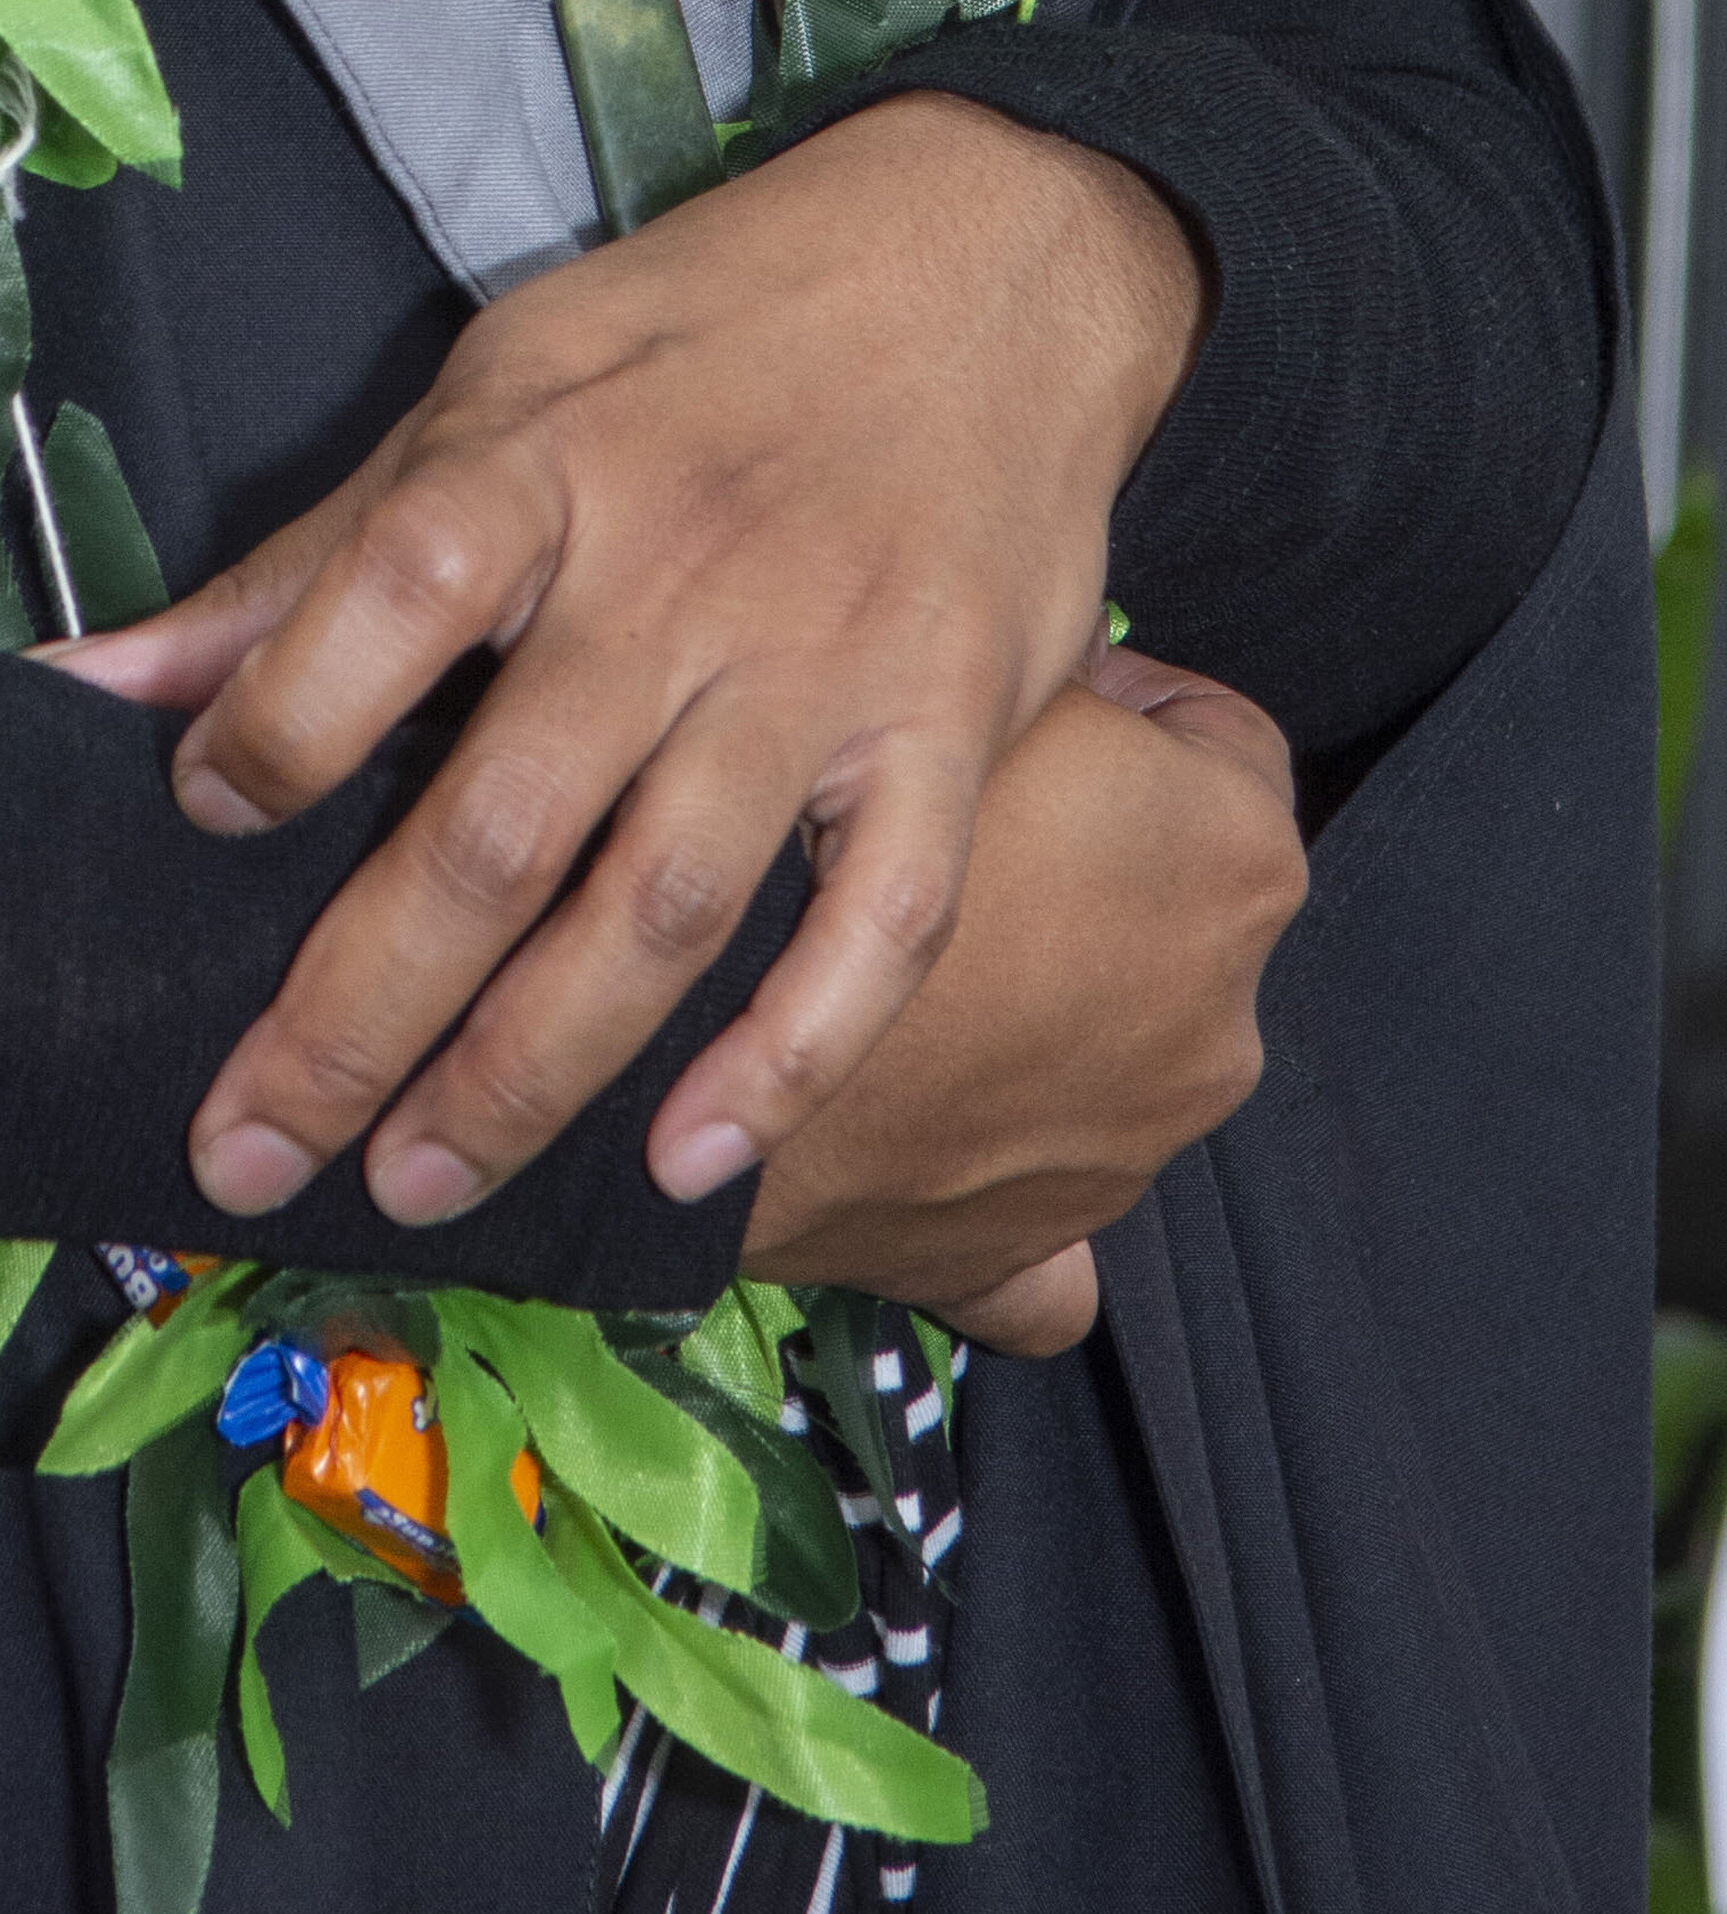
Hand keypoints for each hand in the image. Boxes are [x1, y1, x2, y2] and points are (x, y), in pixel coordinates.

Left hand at [37, 96, 1206, 1226]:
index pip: (379, 600)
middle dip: (354, 1015)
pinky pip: (879, 927)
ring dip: (525, 1072)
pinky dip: (788, 1059)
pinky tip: (687, 1167)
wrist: (994, 260)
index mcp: (538, 462)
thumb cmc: (702, 333)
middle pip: (497, 827)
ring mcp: (824, 664)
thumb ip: (304, 564)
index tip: (197, 821)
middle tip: (247, 1152)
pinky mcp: (953, 732)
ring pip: (658, 909)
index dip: (275, 723)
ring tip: (419, 1185)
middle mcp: (677, 573)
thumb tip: (85, 689)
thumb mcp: (490, 390)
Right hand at [739, 643, 1306, 1347]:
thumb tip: (1039, 668)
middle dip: (1083, 855)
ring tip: (902, 947)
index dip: (1119, 700)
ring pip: (1103, 1035)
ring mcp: (1133, 1149)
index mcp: (1233, 860)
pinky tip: (939, 1120)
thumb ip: (1036, 674)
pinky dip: (1005, 1170)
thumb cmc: (833, 835)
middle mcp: (1222, 1017)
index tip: (1028, 705)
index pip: (1218, 733)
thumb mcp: (957, 682)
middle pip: (1166, 892)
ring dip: (1037, 994)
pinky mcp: (1031, 1246)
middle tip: (949, 822)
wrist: (680, 1050)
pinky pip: (1046, 1222)